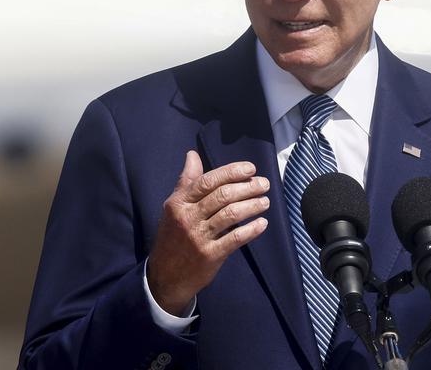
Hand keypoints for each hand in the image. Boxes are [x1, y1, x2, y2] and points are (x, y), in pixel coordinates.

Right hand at [147, 150, 269, 314]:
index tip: (251, 168)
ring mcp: (198, 237)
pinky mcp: (209, 256)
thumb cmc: (173, 236)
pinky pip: (235, 238)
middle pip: (222, 196)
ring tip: (266, 201)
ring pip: (231, 214)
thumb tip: (192, 155)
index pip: (208, 181)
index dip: (231, 172)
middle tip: (264, 184)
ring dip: (252, 205)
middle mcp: (188, 218)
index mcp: (179, 203)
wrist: (165, 276)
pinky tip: (262, 223)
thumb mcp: (174, 207)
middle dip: (247, 187)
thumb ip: (186, 181)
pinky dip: (251, 229)